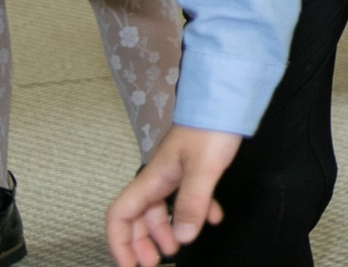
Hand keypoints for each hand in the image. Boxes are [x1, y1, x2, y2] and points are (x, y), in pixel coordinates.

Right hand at [107, 124, 241, 265]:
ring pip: (162, 208)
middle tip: (153, 263)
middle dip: (142, 243)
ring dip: (167, 230)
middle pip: (139, 218)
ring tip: (179, 247)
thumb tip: (181, 237)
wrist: (229, 97)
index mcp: (152, 179)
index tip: (128, 264)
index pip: (120, 215)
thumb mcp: (203, 169)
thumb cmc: (212, 126)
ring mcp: (176, 172)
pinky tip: (213, 219)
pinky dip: (197, 211)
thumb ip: (192, 204)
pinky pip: (189, 196)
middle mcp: (159, 177)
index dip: (119, 242)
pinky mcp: (195, 167)